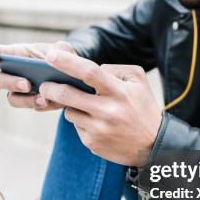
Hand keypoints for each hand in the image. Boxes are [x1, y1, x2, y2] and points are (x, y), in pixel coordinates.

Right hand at [0, 41, 76, 111]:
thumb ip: (59, 50)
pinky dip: (41, 105)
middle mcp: (12, 73)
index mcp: (17, 54)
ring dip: (26, 100)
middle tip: (26, 84)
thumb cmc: (62, 57)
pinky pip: (31, 107)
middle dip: (10, 83)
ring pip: (13, 99)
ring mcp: (20, 90)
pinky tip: (52, 102)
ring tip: (43, 99)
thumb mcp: (62, 49)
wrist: (74, 74)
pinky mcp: (32, 102)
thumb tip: (54, 56)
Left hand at [39, 50, 162, 165]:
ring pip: (69, 112)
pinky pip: (76, 127)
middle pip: (68, 94)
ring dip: (71, 106)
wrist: (154, 144)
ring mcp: (98, 129)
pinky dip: (81, 121)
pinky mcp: (93, 143)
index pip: (89, 72)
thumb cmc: (143, 107)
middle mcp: (107, 111)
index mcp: (119, 91)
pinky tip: (97, 123)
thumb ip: (115, 69)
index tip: (51, 55)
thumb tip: (88, 70)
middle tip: (45, 85)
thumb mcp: (138, 81)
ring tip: (87, 107)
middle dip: (50, 87)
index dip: (67, 62)